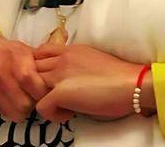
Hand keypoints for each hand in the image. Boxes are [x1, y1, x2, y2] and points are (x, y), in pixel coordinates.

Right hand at [0, 31, 47, 121]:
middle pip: (27, 106)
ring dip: (20, 109)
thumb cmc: (6, 50)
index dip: (45, 93)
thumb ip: (42, 63)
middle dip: (33, 104)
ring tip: (21, 98)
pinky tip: (8, 98)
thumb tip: (59, 74)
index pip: (39, 91)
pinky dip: (7, 109)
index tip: (44, 90)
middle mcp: (4, 78)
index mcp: (20, 65)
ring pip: (14, 114)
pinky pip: (0, 113)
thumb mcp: (26, 50)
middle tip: (33, 96)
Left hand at [34, 43, 154, 121]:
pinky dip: (53, 115)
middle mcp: (63, 58)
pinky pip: (40, 107)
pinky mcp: (60, 92)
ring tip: (62, 105)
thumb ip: (77, 64)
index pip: (41, 52)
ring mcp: (60, 74)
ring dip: (43, 98)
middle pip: (33, 69)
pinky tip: (69, 114)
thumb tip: (70, 77)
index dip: (40, 67)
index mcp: (72, 49)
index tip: (51, 80)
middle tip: (56, 96)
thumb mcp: (94, 60)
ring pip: (32, 87)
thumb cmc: (120, 76)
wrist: (132, 84)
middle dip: (38, 84)